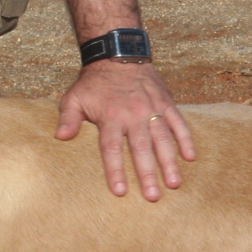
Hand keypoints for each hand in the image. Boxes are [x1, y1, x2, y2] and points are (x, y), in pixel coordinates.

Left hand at [55, 60, 194, 199]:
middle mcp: (132, 115)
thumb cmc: (94, 82)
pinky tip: (190, 157)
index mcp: (110, 117)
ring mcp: (152, 109)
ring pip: (163, 139)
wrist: (117, 54)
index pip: (112, 148)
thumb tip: (61, 137)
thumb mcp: (74, 97)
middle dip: (148, 174)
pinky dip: (185, 139)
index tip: (120, 191)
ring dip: (169, 162)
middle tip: (153, 197)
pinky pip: (178, 122)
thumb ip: (68, 118)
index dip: (115, 170)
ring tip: (174, 184)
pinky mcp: (166, 102)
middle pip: (141, 149)